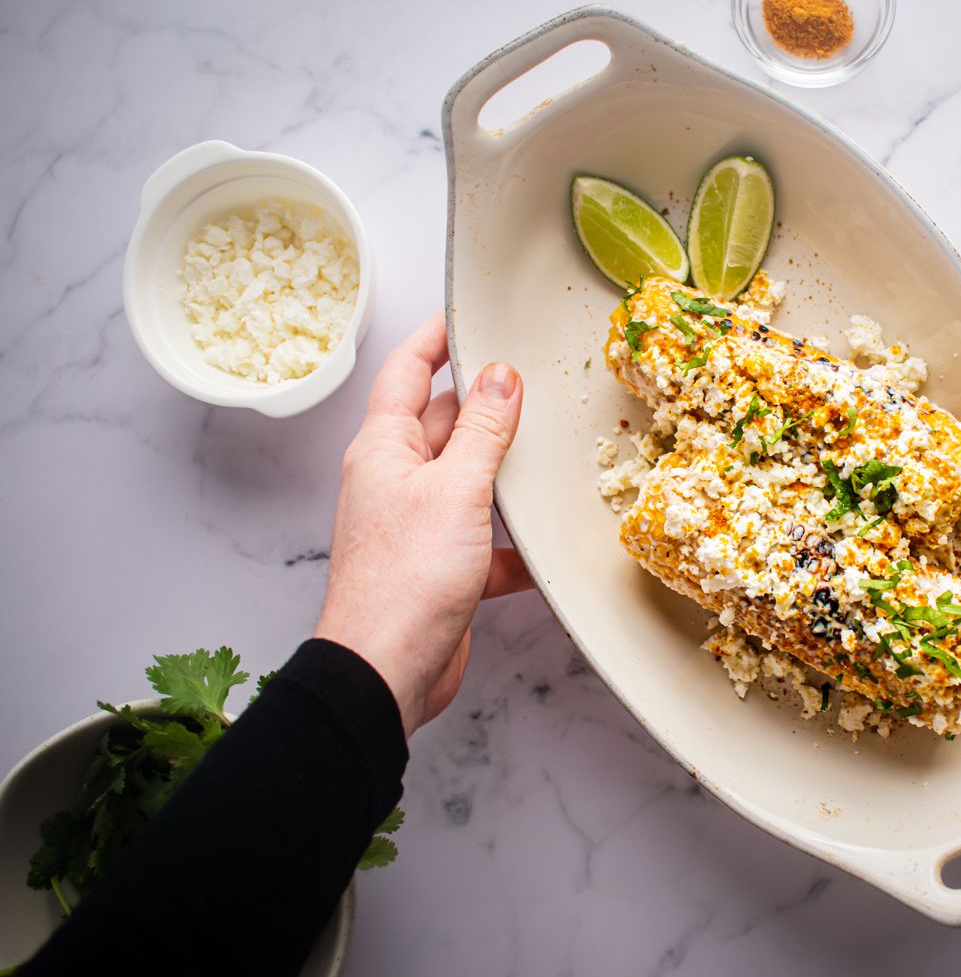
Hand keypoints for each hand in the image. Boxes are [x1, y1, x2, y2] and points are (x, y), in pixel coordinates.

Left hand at [315, 315, 531, 735]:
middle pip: (442, 424)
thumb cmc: (406, 578)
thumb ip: (483, 430)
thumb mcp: (455, 489)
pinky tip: (544, 548)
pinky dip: (513, 543)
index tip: (466, 315)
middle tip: (532, 382)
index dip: (435, 339)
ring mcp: (417, 525)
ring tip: (550, 454)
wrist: (386, 670)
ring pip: (467, 481)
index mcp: (384, 448)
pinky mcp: (441, 570)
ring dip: (504, 473)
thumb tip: (501, 376)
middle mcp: (395, 480)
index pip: (406, 372)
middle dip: (484, 405)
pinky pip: (483, 541)